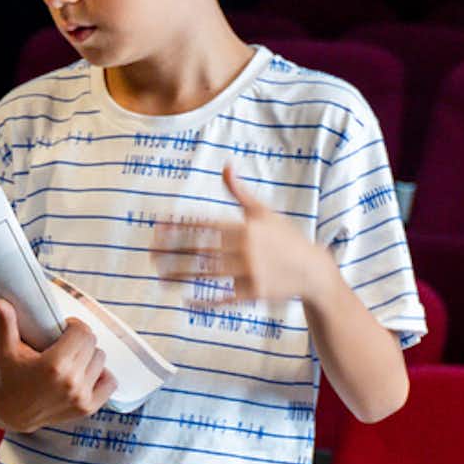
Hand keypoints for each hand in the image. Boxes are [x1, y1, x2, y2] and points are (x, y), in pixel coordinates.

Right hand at [0, 294, 114, 430]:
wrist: (13, 413)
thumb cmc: (11, 379)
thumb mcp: (6, 352)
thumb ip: (6, 325)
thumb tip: (1, 301)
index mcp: (54, 365)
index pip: (83, 332)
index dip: (74, 326)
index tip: (64, 329)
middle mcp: (71, 382)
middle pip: (92, 344)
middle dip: (80, 340)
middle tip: (66, 344)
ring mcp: (81, 396)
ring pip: (100, 360)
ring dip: (89, 357)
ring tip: (72, 360)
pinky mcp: (88, 407)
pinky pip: (110, 382)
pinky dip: (101, 376)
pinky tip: (85, 374)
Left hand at [153, 161, 326, 308]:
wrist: (313, 270)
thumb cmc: (285, 238)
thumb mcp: (264, 212)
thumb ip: (239, 192)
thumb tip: (226, 164)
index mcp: (246, 227)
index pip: (204, 224)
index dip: (179, 225)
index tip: (156, 227)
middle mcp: (246, 248)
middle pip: (200, 249)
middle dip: (173, 251)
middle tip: (150, 253)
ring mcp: (249, 271)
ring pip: (206, 274)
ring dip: (180, 275)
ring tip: (160, 275)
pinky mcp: (253, 292)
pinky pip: (222, 297)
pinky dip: (203, 299)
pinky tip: (184, 299)